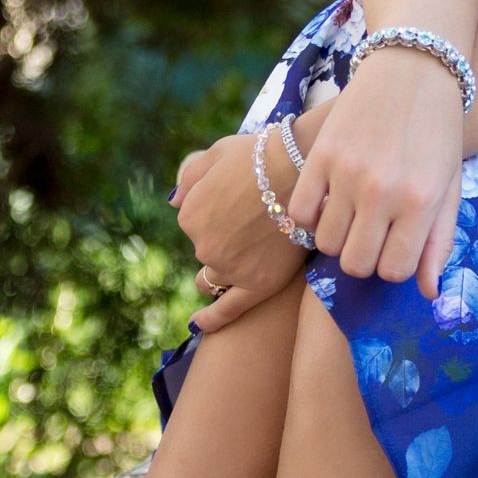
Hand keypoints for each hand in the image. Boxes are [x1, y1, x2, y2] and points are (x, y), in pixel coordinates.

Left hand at [171, 129, 304, 335]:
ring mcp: (230, 268)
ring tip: (250, 255)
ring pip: (216, 279)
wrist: (304, 168)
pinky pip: (228, 310)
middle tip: (251, 226)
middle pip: (207, 253)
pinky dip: (211, 320)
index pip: (195, 225)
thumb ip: (190, 176)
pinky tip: (199, 325)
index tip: (239, 204)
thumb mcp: (218, 152)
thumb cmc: (263, 155)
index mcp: (190, 215)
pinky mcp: (258, 285)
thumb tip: (174, 201)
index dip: (216, 215)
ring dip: (224, 271)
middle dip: (222, 242)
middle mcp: (204, 245)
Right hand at [287, 46, 466, 295]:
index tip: (395, 244)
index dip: (393, 264)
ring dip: (338, 237)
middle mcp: (383, 191)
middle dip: (364, 257)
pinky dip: (311, 216)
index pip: (394, 271)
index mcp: (421, 201)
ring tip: (352, 213)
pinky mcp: (320, 156)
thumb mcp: (449, 187)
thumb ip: (438, 243)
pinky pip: (299, 212)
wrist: (413, 68)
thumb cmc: (437, 132)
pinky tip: (328, 199)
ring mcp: (347, 173)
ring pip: (326, 243)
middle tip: (372, 232)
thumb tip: (427, 295)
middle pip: (355, 264)